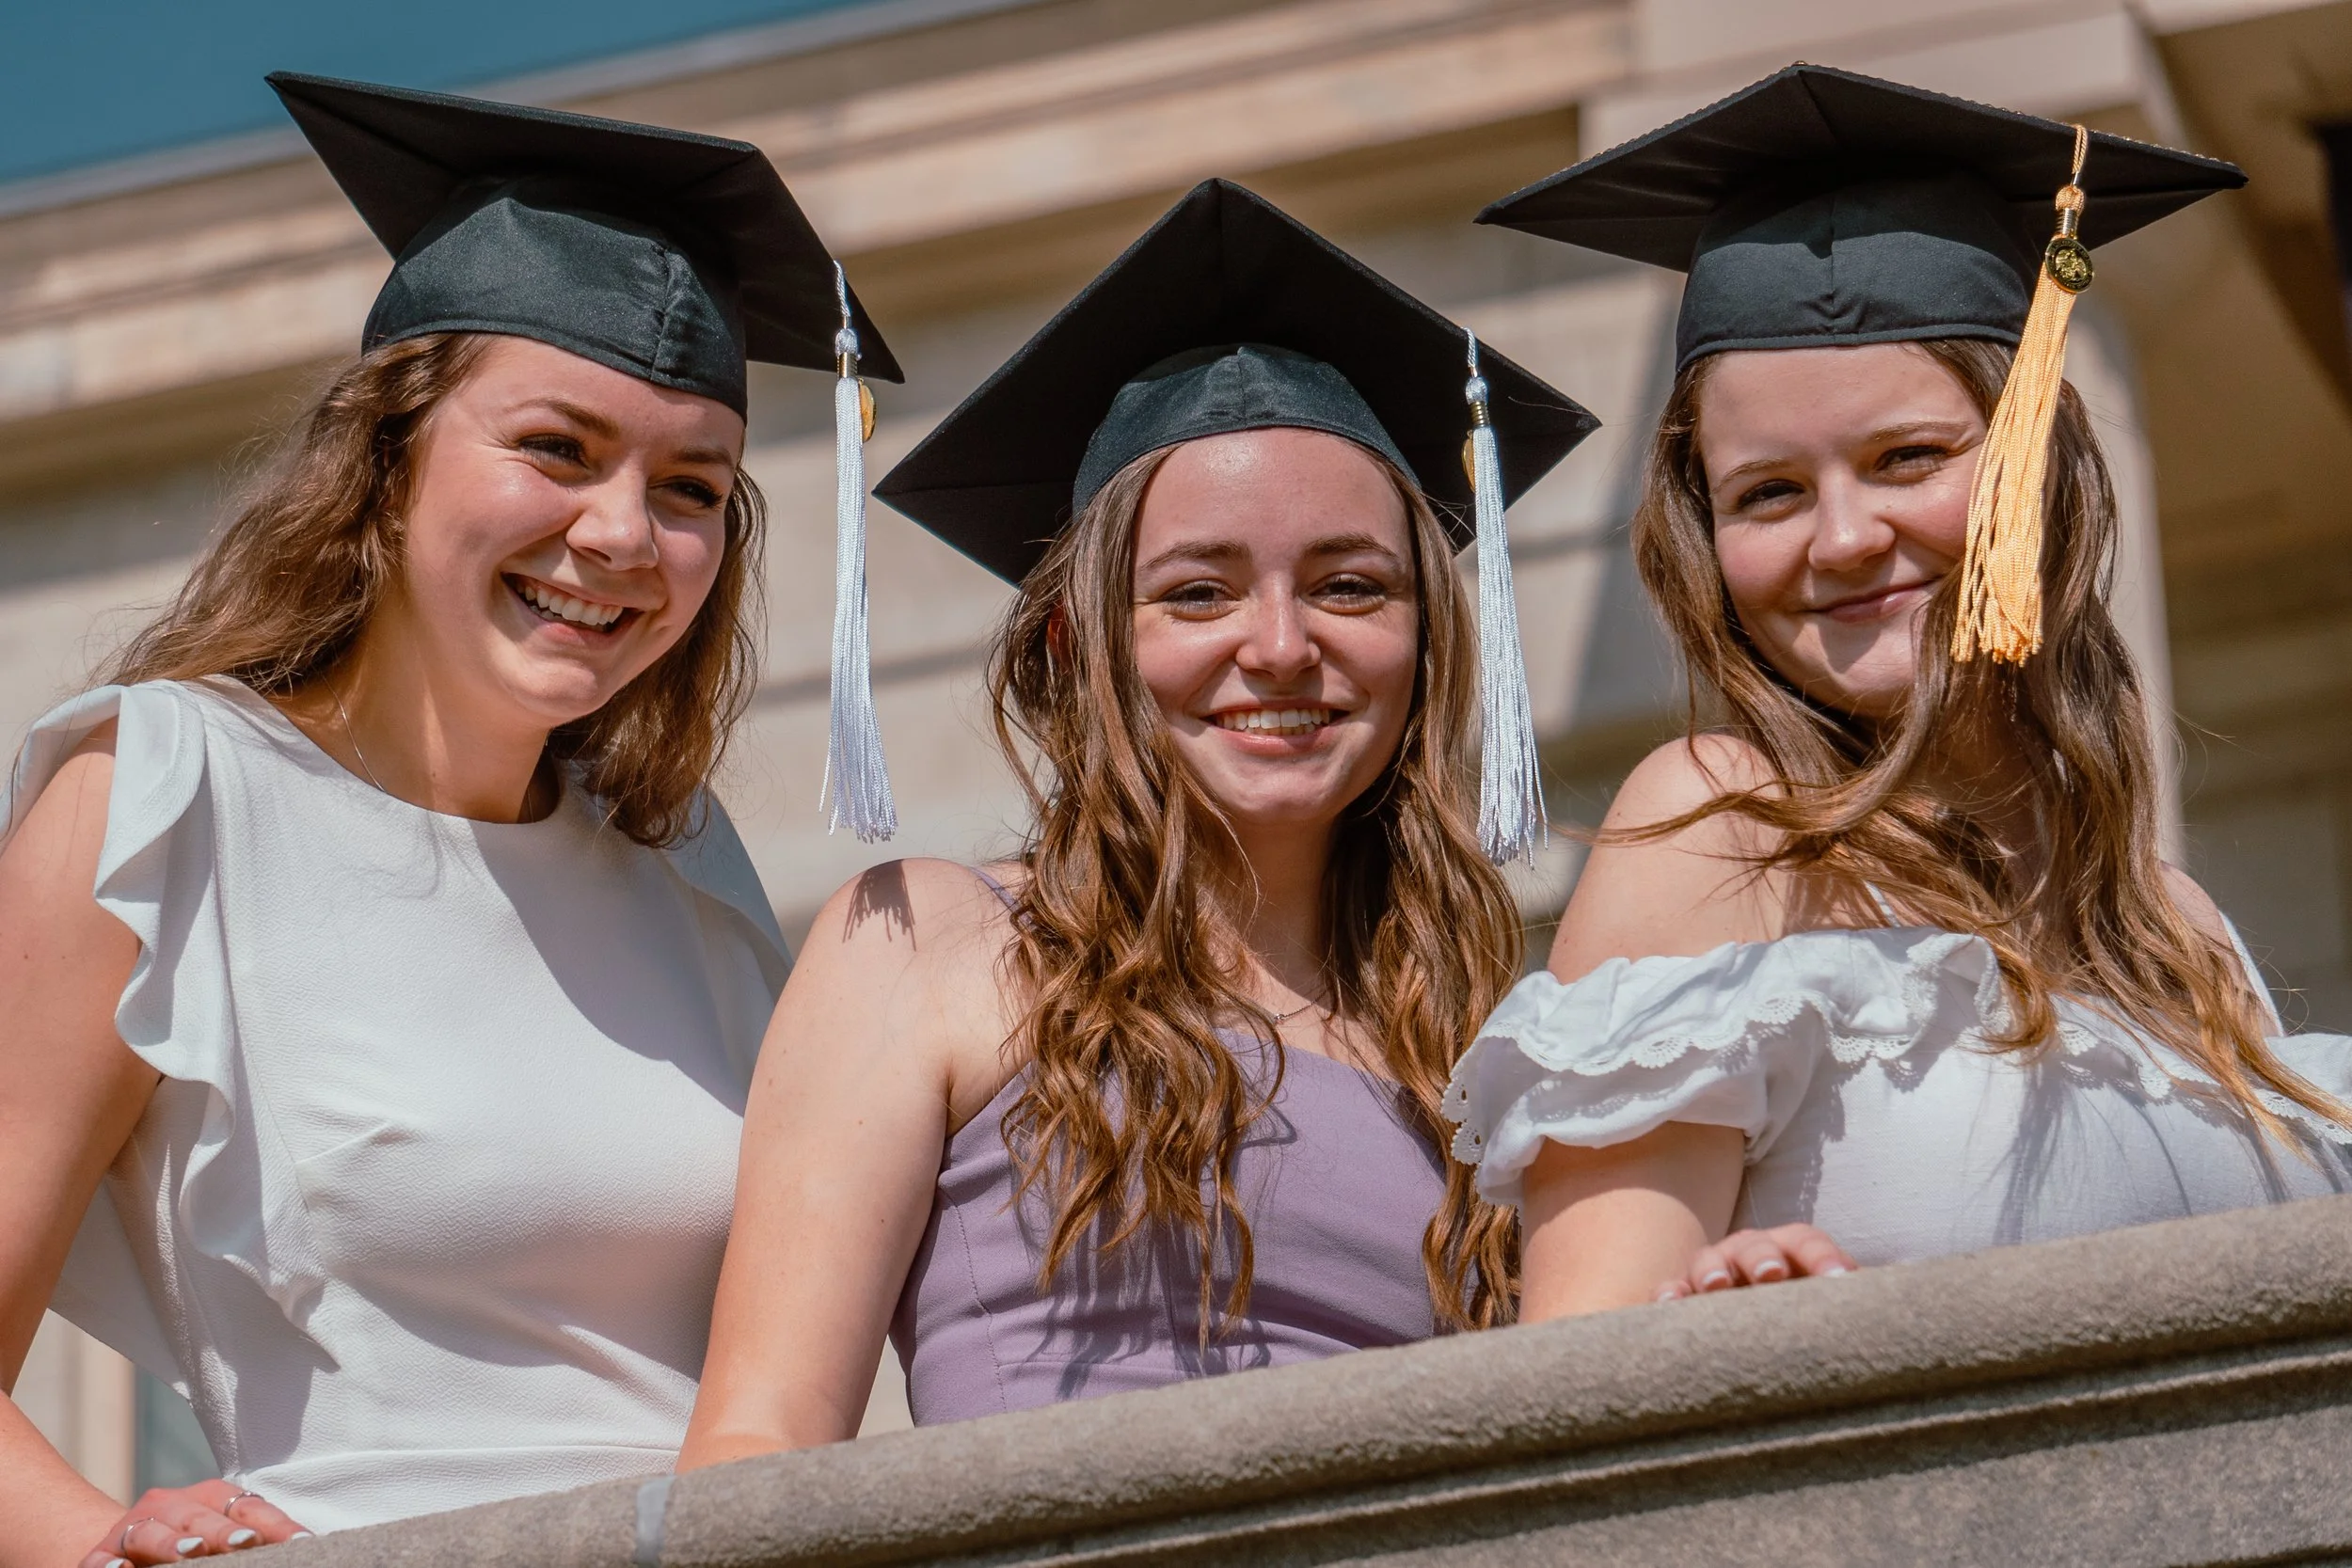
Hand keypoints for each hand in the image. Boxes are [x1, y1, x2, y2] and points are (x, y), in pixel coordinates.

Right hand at [79, 1482, 309, 1567]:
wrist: (125, 1552)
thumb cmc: (194, 1548)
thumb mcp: (223, 1542)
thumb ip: (258, 1543)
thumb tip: (304, 1549)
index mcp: (209, 1500)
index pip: (247, 1508)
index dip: (275, 1525)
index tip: (300, 1543)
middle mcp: (170, 1507)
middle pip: (199, 1516)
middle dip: (222, 1531)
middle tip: (245, 1543)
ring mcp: (131, 1530)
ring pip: (150, 1531)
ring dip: (170, 1544)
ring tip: (191, 1553)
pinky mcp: (98, 1557)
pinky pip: (99, 1560)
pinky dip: (107, 1565)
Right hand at [1655, 1224, 1857, 1301]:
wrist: (1749, 1317)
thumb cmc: (1800, 1310)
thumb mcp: (1828, 1302)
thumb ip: (1856, 1300)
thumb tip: (1908, 1289)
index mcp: (1790, 1250)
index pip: (1807, 1241)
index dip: (1824, 1256)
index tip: (1842, 1281)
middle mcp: (1749, 1253)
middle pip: (1755, 1245)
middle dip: (1763, 1257)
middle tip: (1773, 1274)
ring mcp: (1712, 1271)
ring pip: (1707, 1259)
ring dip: (1712, 1269)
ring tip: (1716, 1286)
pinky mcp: (1683, 1296)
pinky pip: (1671, 1289)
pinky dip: (1670, 1293)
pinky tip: (1671, 1305)